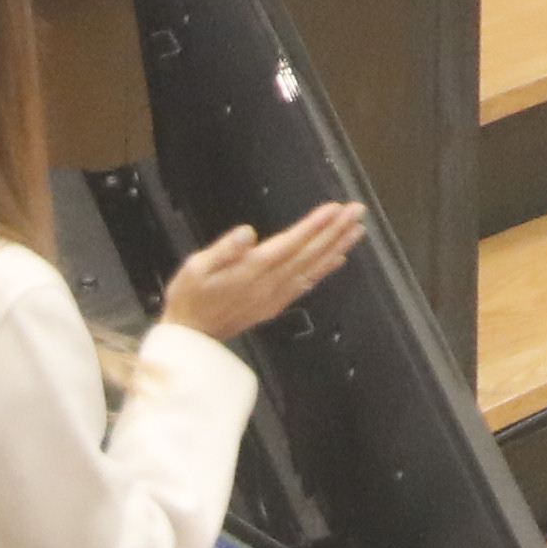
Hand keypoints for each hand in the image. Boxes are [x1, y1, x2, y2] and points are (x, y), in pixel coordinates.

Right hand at [159, 199, 368, 345]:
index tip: (335, 209)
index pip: (290, 243)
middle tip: (358, 211)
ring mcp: (276, 296)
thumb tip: (247, 233)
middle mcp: (270, 283)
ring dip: (337, 247)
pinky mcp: (276, 305)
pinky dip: (324, 269)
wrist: (190, 338)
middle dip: (335, 230)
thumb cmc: (188, 298)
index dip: (314, 226)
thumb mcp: (194, 269)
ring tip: (357, 230)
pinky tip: (338, 258)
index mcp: (251, 271)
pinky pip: (306, 284)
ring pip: (312, 268)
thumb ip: (223, 250)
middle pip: (308, 253)